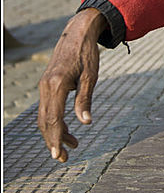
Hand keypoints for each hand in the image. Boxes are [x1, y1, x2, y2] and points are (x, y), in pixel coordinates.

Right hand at [37, 8, 107, 162]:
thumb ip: (85, 99)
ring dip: (55, 133)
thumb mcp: (90, 76)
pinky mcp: (47, 84)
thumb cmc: (86, 54)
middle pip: (45, 122)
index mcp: (57, 85)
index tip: (59, 155)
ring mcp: (44, 85)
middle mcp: (46, 86)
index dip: (55, 139)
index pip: (53, 119)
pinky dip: (55, 121)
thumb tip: (85, 122)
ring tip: (72, 145)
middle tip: (64, 158)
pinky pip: (47, 108)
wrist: (77, 33)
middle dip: (53, 142)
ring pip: (44, 116)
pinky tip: (68, 129)